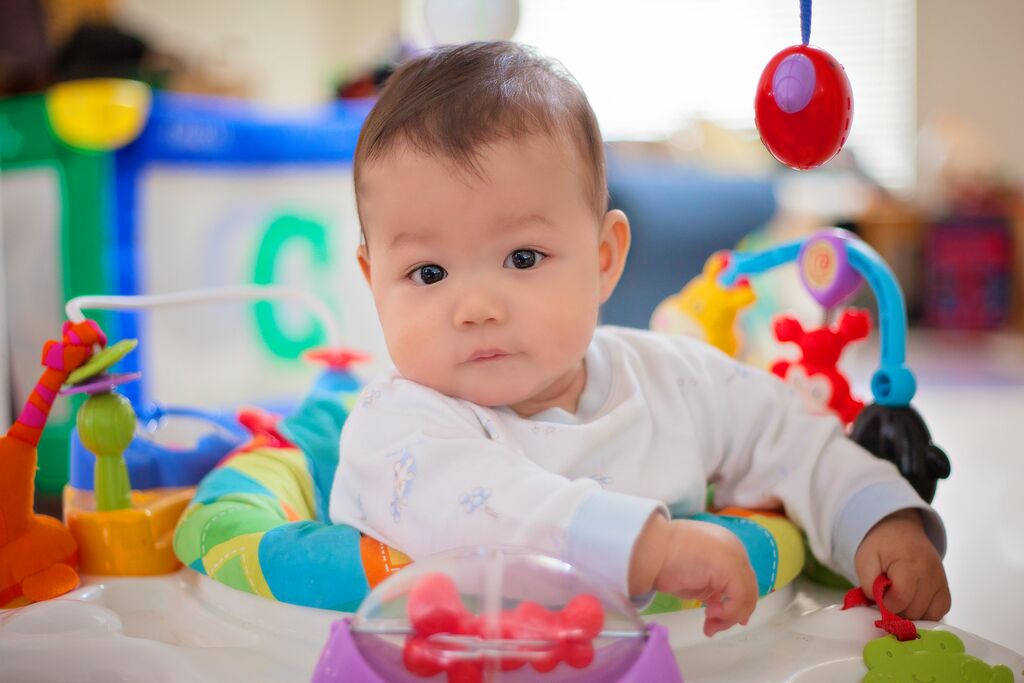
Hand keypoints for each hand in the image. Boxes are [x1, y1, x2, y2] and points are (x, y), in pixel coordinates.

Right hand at [631, 515, 757, 635]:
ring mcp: (735, 556)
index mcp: (725, 545)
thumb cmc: (663, 559)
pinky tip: (709, 614)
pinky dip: (727, 613)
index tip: (720, 618)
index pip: (741, 578)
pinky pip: (739, 599)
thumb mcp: (692, 575)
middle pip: (747, 588)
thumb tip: (716, 605)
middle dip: (732, 614)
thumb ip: (709, 585)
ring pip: (745, 596)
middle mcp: (734, 548)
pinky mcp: (732, 568)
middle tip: (713, 628)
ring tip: (708, 626)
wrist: (650, 548)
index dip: (736, 602)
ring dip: (727, 618)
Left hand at [854, 509, 949, 620]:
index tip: (878, 596)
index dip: (886, 603)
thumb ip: (868, 585)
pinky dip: (924, 613)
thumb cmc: (882, 546)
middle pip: (915, 611)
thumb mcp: (864, 559)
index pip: (901, 597)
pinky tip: (911, 602)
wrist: (902, 532)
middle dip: (897, 610)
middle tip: (887, 596)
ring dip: (911, 614)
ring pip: (928, 617)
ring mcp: (942, 582)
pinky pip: (938, 613)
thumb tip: (880, 606)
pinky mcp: (946, 590)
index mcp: (909, 563)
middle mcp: (931, 574)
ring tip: (899, 598)